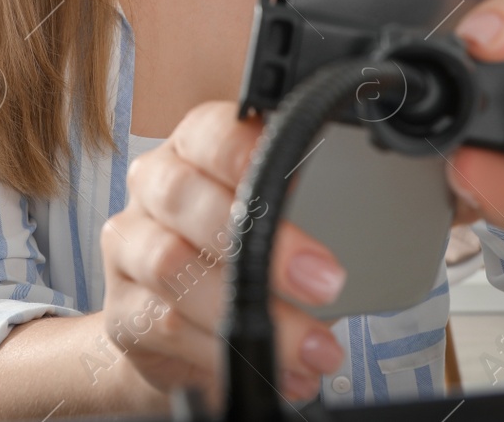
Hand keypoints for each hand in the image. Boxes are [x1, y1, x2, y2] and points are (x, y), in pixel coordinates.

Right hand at [100, 101, 348, 410]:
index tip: (299, 179)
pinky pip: (165, 326)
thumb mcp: (271, 214)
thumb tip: (383, 190)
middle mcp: (152, 188)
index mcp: (191, 149)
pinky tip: (277, 370)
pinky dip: (225, 353)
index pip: (210, 134)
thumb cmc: (233, 254)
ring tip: (314, 345)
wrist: (171, 324)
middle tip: (326, 281)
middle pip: (185, 197)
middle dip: (260, 243)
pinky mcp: (120, 309)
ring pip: (172, 267)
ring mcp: (129, 247)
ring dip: (249, 311)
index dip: (247, 154)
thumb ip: (303, 195)